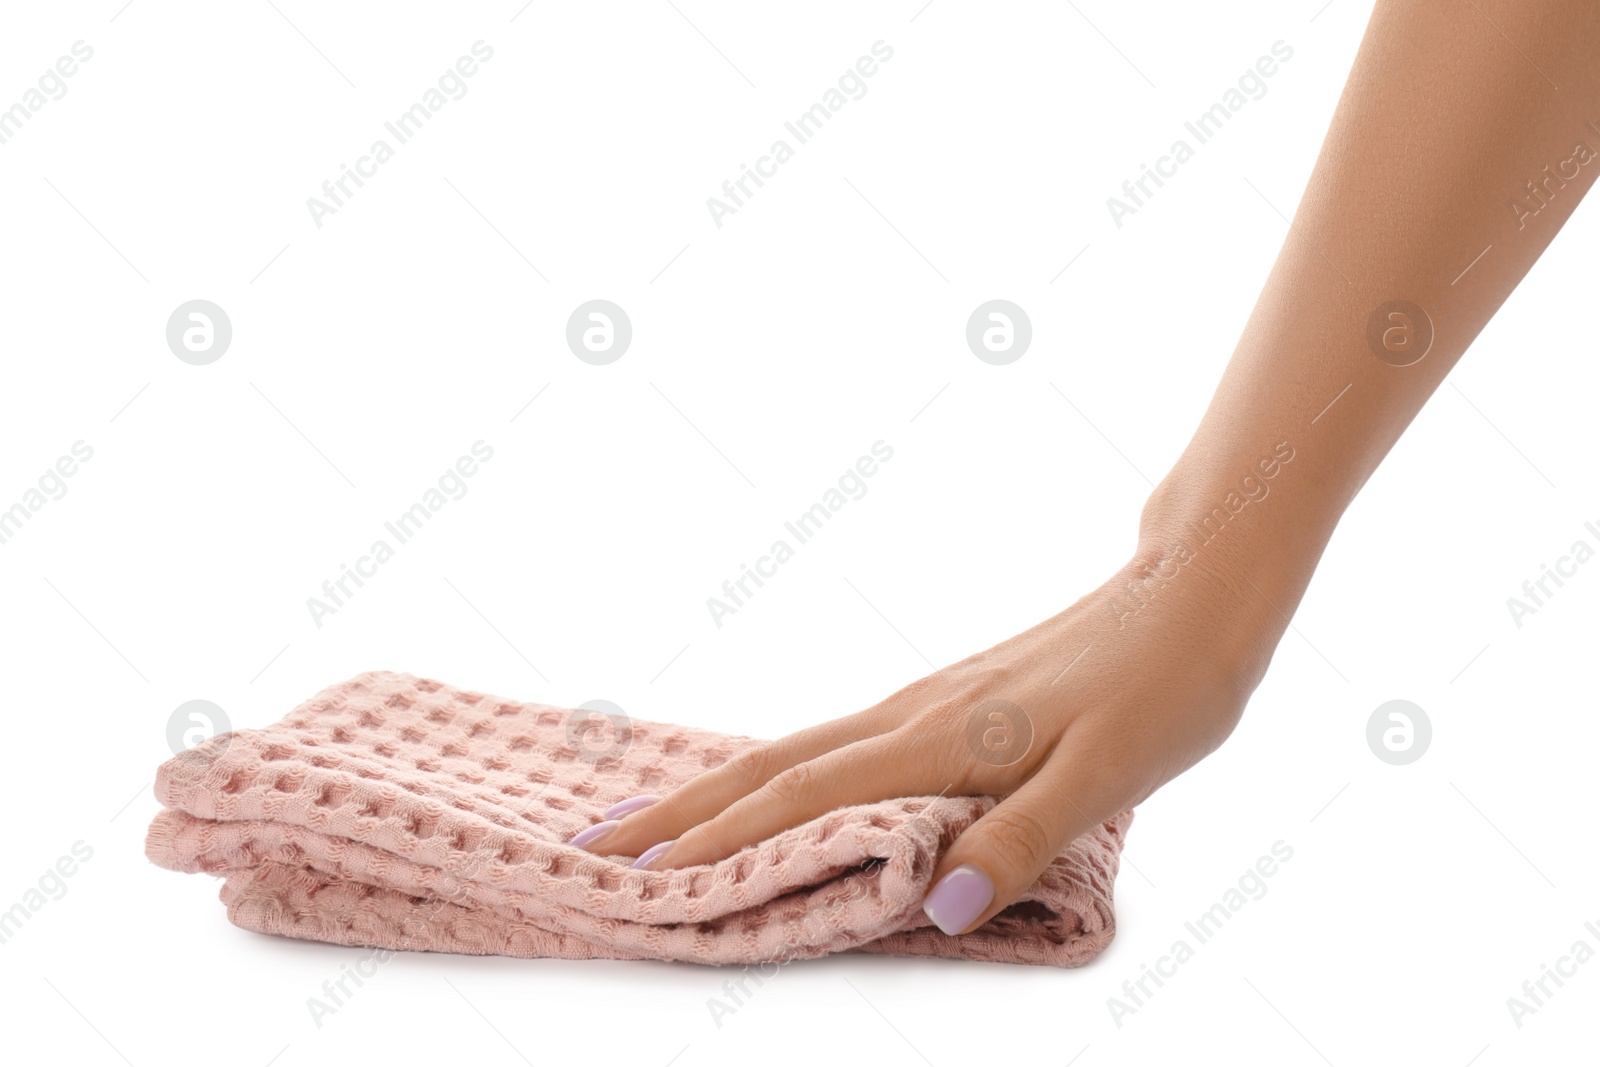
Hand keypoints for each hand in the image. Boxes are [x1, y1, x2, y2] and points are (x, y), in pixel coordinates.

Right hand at [572, 546, 1278, 935]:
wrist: (1193, 595)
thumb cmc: (1163, 687)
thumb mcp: (1110, 773)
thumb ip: (1022, 838)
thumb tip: (937, 903)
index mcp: (939, 740)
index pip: (799, 798)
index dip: (713, 838)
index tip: (631, 868)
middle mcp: (912, 716)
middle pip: (770, 765)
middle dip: (681, 810)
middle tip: (595, 843)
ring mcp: (924, 703)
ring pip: (796, 749)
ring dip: (719, 788)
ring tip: (659, 819)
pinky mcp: (946, 700)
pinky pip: (836, 743)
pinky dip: (778, 771)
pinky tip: (776, 785)